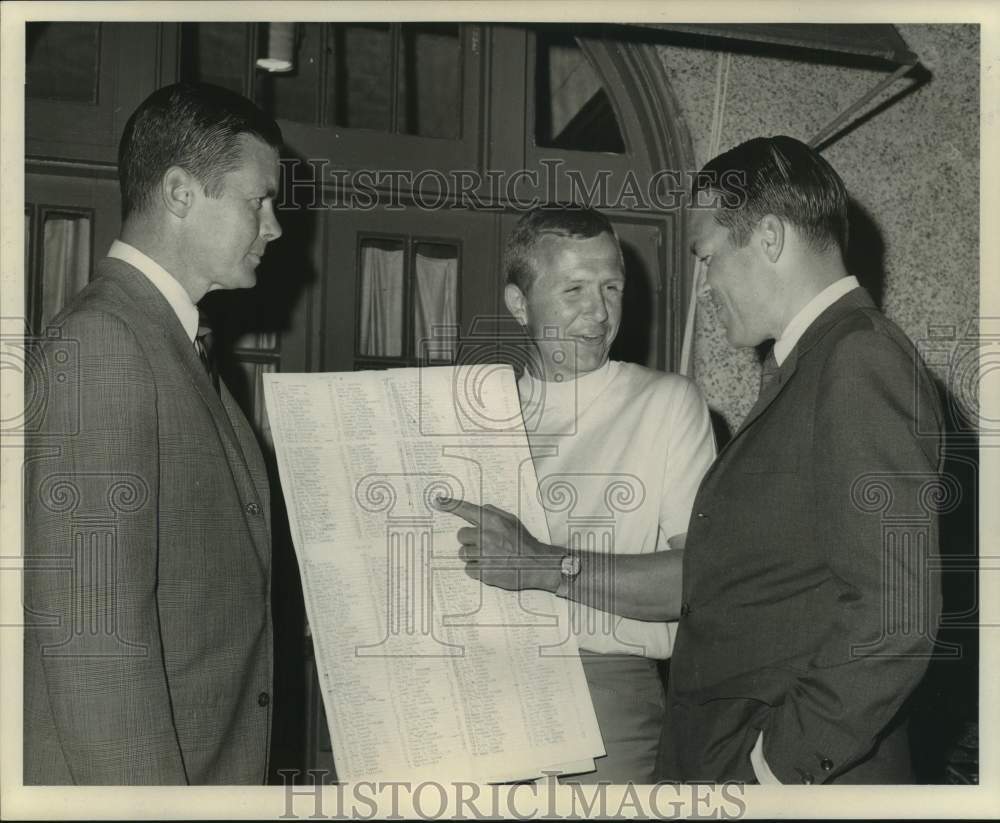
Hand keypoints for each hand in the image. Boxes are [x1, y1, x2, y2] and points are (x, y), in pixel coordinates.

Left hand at [436, 498, 562, 592]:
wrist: (537, 565)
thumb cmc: (525, 543)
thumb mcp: (512, 521)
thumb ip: (494, 513)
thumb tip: (479, 508)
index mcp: (492, 520)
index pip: (466, 509)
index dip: (450, 505)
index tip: (437, 501)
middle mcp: (485, 535)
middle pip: (461, 535)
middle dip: (470, 540)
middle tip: (485, 545)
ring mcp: (483, 554)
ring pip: (463, 553)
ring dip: (473, 556)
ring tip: (490, 558)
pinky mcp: (482, 571)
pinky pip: (468, 569)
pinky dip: (477, 570)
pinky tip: (490, 568)